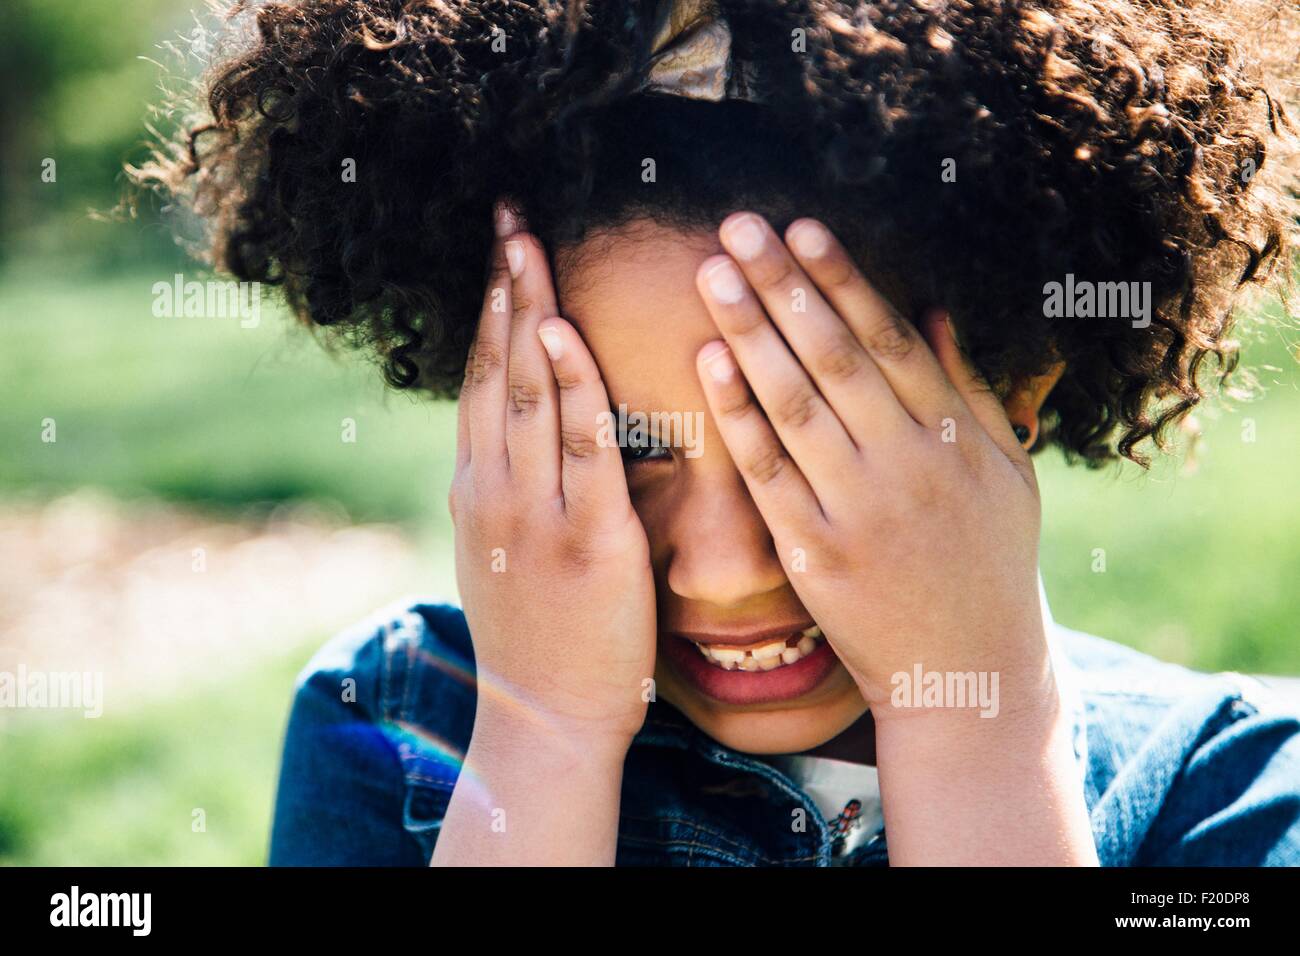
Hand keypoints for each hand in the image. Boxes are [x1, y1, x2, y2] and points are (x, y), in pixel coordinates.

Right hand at [450, 203, 656, 755]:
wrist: (543, 719)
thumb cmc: (537, 638)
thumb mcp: (503, 554)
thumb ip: (509, 490)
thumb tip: (516, 437)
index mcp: (478, 490)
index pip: (479, 382)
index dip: (487, 314)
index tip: (497, 254)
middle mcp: (494, 491)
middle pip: (494, 370)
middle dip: (501, 290)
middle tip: (507, 218)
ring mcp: (534, 514)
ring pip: (524, 395)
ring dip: (527, 316)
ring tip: (527, 247)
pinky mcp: (587, 539)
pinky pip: (579, 450)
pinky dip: (570, 389)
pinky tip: (564, 335)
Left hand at [691, 212, 1049, 718]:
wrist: (969, 674)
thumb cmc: (990, 566)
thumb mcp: (1008, 474)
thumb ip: (971, 390)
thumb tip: (931, 308)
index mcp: (957, 436)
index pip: (888, 339)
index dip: (841, 279)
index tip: (801, 226)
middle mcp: (908, 463)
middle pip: (834, 357)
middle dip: (782, 286)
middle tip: (737, 226)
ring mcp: (859, 508)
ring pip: (794, 404)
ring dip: (749, 334)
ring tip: (712, 274)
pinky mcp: (815, 553)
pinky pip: (768, 473)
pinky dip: (737, 416)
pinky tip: (706, 363)